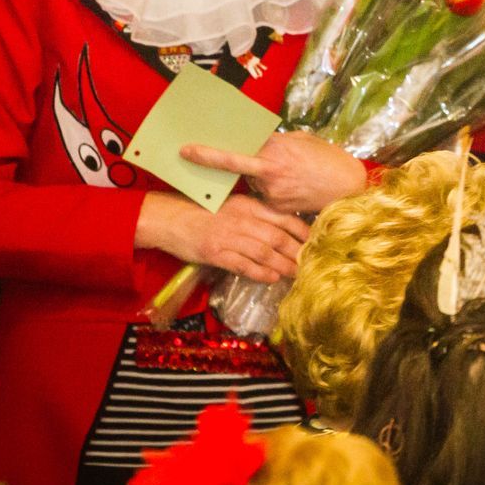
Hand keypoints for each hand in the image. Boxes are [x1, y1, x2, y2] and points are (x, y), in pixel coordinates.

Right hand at [138, 191, 309, 282]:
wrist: (169, 217)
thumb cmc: (202, 211)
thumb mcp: (232, 205)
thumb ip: (254, 214)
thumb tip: (279, 227)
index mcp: (248, 205)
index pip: (283, 217)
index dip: (301, 230)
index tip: (315, 241)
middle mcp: (242, 219)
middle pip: (277, 236)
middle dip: (297, 252)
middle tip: (311, 263)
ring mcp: (228, 236)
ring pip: (263, 252)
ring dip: (282, 265)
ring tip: (296, 274)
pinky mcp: (215, 253)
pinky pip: (242, 264)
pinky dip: (259, 272)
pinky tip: (271, 278)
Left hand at [182, 130, 368, 214]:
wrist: (350, 188)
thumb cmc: (329, 159)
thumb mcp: (303, 140)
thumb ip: (277, 141)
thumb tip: (258, 139)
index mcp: (274, 151)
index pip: (233, 153)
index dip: (208, 154)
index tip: (186, 151)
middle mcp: (269, 172)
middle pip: (239, 168)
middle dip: (232, 164)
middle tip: (226, 158)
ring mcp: (272, 193)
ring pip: (254, 182)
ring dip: (262, 176)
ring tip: (292, 173)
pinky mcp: (278, 208)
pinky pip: (266, 196)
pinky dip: (273, 190)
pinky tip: (293, 186)